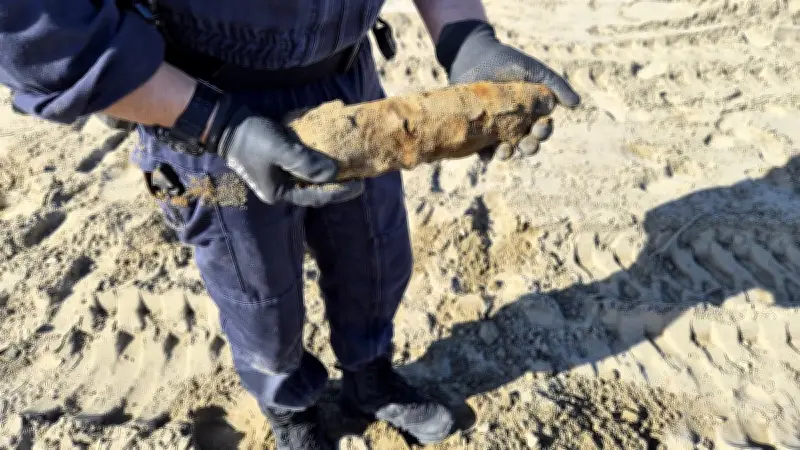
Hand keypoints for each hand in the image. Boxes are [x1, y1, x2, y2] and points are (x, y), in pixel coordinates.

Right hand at [206, 95, 363, 206]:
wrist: (225, 123)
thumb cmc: (251, 137)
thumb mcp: (280, 149)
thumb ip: (306, 162)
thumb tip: (334, 173)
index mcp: (280, 193)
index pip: (317, 197)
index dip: (340, 192)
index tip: (361, 184)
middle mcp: (281, 188)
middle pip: (315, 189)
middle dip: (338, 184)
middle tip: (361, 176)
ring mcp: (279, 176)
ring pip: (311, 178)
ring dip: (329, 172)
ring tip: (351, 165)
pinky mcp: (280, 161)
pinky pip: (304, 164)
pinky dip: (318, 160)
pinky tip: (331, 152)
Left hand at [436, 20, 579, 159]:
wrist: (474, 56)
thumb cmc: (507, 62)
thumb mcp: (535, 71)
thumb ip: (556, 85)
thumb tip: (576, 103)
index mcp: (532, 114)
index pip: (542, 130)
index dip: (544, 132)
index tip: (541, 126)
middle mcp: (515, 125)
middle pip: (526, 144)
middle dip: (529, 147)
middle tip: (526, 144)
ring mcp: (495, 129)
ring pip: (505, 150)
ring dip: (507, 154)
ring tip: (504, 151)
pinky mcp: (476, 130)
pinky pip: (480, 149)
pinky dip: (484, 155)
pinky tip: (485, 155)